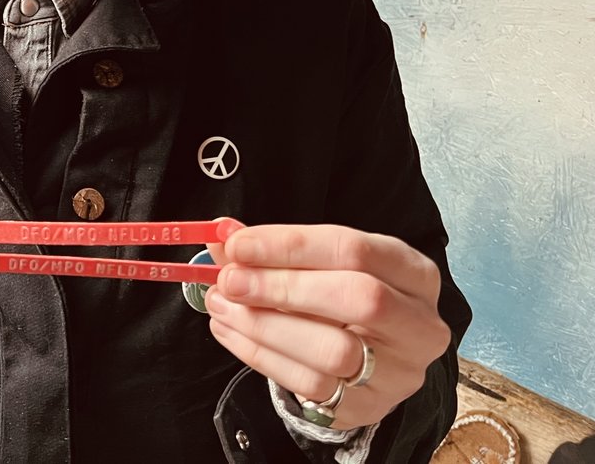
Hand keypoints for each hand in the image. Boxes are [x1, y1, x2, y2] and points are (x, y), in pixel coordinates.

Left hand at [204, 224, 449, 430]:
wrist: (368, 353)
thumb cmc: (339, 294)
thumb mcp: (318, 262)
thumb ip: (271, 249)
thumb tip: (221, 235)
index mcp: (413, 272)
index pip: (353, 249)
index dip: (291, 245)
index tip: (239, 244)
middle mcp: (419, 323)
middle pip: (359, 299)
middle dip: (283, 287)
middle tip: (230, 281)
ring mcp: (401, 371)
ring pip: (334, 351)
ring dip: (265, 327)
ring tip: (223, 307)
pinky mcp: (371, 406)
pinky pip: (311, 386)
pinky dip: (261, 356)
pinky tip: (232, 332)